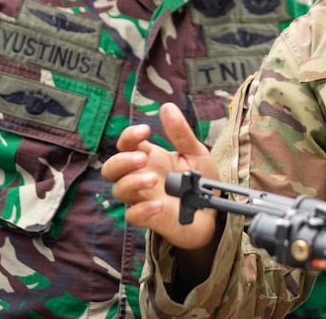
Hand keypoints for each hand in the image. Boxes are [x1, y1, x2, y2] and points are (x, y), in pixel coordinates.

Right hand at [101, 102, 219, 250]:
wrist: (213, 211)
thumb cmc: (200, 180)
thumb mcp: (196, 153)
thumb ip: (181, 133)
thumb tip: (166, 106)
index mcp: (150, 157)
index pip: (126, 144)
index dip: (129, 136)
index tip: (145, 130)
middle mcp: (141, 176)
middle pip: (111, 168)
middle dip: (121, 161)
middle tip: (143, 158)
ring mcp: (143, 197)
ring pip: (119, 190)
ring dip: (132, 182)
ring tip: (154, 179)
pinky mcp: (149, 219)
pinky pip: (133, 215)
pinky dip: (143, 209)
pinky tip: (159, 204)